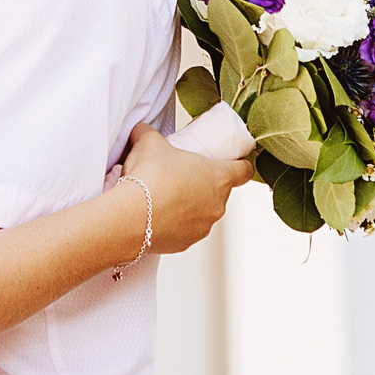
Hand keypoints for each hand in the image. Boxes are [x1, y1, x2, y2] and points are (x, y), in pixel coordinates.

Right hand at [119, 122, 254, 253]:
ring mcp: (203, 227)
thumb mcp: (149, 143)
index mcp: (218, 176)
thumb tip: (142, 130)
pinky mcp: (186, 244)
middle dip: (204, 184)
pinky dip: (175, 225)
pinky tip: (156, 216)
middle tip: (182, 176)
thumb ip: (149, 133)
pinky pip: (185, 231)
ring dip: (190, 206)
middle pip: (220, 192)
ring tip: (165, 197)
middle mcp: (217, 204)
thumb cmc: (149, 176)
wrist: (130, 216)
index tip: (230, 161)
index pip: (244, 170)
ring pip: (203, 213)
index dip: (239, 164)